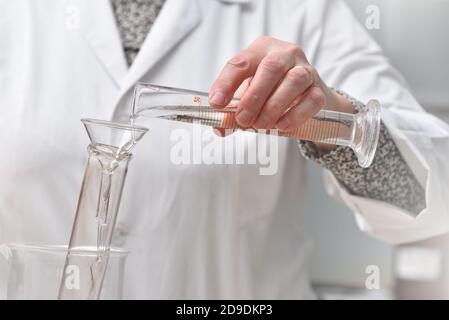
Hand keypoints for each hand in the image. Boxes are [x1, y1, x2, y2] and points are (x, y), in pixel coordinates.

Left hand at [209, 36, 352, 132]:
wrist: (305, 99)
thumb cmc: (271, 92)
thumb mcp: (247, 96)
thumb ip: (232, 112)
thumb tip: (220, 128)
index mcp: (261, 49)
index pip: (241, 62)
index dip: (226, 83)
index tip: (217, 103)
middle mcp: (286, 53)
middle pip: (271, 68)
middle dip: (253, 97)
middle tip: (243, 120)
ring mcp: (306, 70)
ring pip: (294, 81)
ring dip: (273, 107)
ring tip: (261, 125)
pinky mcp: (320, 90)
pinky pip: (311, 100)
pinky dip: (294, 115)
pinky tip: (281, 126)